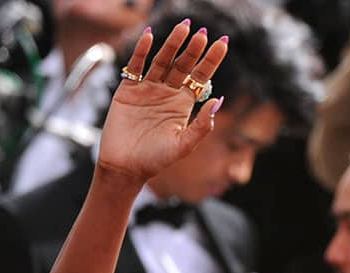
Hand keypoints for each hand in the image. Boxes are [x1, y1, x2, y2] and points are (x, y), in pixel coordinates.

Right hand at [96, 20, 227, 185]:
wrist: (125, 167)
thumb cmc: (156, 160)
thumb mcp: (184, 145)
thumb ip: (202, 126)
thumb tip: (218, 101)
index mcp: (183, 103)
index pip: (201, 76)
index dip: (212, 60)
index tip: (223, 43)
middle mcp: (168, 92)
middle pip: (183, 65)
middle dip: (194, 49)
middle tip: (203, 33)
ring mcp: (148, 88)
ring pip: (162, 61)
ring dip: (172, 45)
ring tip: (183, 28)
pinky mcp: (128, 89)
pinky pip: (136, 66)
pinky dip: (141, 51)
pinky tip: (149, 37)